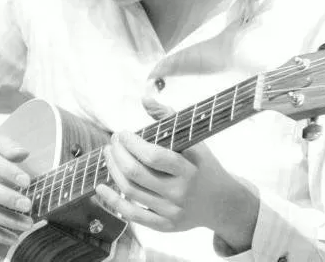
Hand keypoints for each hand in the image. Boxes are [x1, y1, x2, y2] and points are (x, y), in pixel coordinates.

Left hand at [95, 103, 258, 251]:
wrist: (223, 203)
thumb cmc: (203, 165)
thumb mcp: (194, 140)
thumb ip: (169, 117)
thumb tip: (145, 98)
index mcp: (189, 169)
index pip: (154, 156)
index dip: (132, 143)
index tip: (123, 133)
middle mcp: (180, 193)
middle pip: (136, 174)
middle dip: (118, 154)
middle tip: (112, 141)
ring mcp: (172, 212)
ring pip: (130, 191)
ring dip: (113, 170)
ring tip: (108, 154)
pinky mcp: (164, 226)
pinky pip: (132, 215)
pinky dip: (112, 201)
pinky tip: (101, 187)